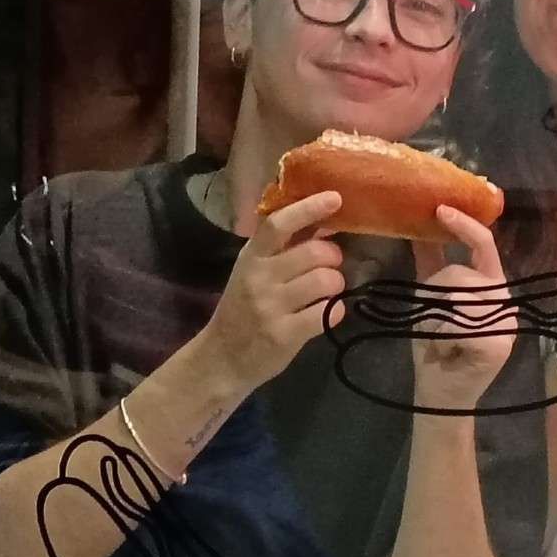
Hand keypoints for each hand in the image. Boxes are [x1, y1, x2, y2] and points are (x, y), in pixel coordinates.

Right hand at [198, 192, 345, 392]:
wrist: (221, 359)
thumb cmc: (243, 309)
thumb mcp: (253, 272)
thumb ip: (282, 249)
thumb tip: (323, 221)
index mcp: (251, 257)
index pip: (278, 224)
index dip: (309, 208)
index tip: (335, 197)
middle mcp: (259, 278)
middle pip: (314, 253)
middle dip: (333, 257)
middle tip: (330, 265)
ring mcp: (270, 307)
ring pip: (326, 281)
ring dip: (335, 284)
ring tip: (327, 291)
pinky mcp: (284, 335)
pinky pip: (328, 312)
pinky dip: (335, 311)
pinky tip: (324, 314)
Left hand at [410, 207, 514, 411]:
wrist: (440, 396)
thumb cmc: (436, 348)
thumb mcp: (430, 302)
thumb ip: (432, 267)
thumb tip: (419, 229)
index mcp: (492, 285)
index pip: (483, 245)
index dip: (463, 225)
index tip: (440, 209)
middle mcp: (505, 299)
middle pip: (460, 274)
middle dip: (433, 294)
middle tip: (430, 322)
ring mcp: (506, 322)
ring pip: (455, 299)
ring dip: (434, 320)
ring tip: (439, 341)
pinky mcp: (498, 344)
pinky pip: (455, 325)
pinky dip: (439, 338)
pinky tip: (445, 353)